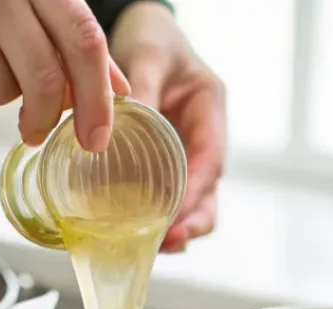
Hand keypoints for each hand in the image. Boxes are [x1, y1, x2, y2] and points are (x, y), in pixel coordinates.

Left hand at [110, 2, 225, 251]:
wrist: (141, 33)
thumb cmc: (154, 39)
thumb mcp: (150, 57)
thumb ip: (143, 89)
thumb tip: (122, 122)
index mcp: (208, 112)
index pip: (210, 164)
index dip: (195, 197)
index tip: (176, 221)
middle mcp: (199, 139)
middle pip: (206, 195)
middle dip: (190, 224)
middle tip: (164, 245)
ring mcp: (181, 156)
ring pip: (187, 204)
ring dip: (172, 230)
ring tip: (149, 251)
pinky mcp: (159, 166)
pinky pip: (161, 199)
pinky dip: (150, 221)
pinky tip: (130, 237)